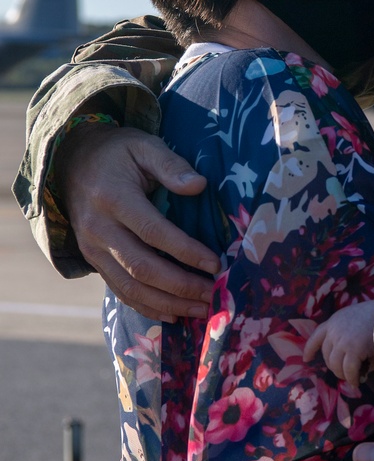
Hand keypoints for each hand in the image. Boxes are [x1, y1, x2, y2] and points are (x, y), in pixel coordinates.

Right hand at [58, 123, 218, 318]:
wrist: (71, 163)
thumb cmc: (117, 154)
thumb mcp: (143, 146)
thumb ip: (171, 164)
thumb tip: (199, 185)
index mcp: (113, 198)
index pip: (153, 232)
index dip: (185, 251)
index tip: (215, 264)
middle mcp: (99, 228)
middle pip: (141, 267)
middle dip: (181, 286)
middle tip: (213, 294)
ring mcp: (92, 249)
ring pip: (130, 287)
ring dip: (168, 303)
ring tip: (201, 310)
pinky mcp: (93, 261)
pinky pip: (119, 291)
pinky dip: (146, 307)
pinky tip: (174, 314)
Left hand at [304, 300, 373, 386]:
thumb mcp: (359, 323)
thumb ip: (349, 339)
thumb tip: (348, 364)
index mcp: (335, 320)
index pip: (317, 335)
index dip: (310, 349)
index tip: (306, 359)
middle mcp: (334, 330)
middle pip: (327, 355)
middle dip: (335, 366)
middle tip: (346, 373)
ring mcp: (342, 339)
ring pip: (335, 365)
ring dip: (343, 374)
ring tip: (353, 378)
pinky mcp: (353, 349)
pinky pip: (348, 370)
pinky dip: (352, 378)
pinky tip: (358, 381)